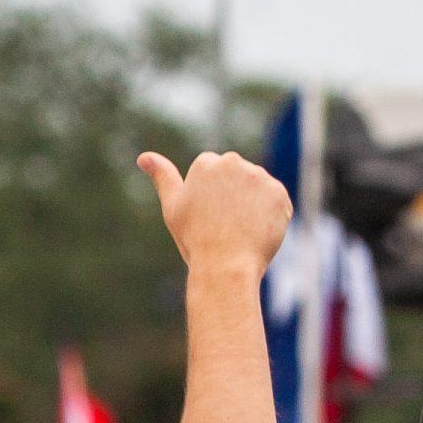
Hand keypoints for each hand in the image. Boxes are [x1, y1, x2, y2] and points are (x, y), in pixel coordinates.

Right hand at [138, 150, 291, 273]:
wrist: (226, 266)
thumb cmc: (195, 239)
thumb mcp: (173, 206)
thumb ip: (163, 177)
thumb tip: (143, 156)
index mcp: (207, 163)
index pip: (215, 172)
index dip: (213, 197)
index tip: (210, 216)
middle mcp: (234, 163)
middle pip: (238, 176)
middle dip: (235, 194)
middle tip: (226, 223)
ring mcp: (259, 177)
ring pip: (258, 188)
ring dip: (254, 203)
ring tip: (241, 228)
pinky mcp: (279, 193)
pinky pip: (277, 201)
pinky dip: (272, 215)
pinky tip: (258, 230)